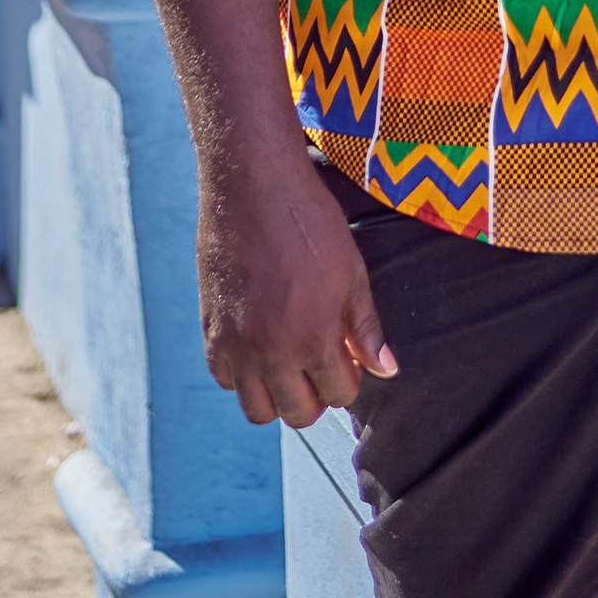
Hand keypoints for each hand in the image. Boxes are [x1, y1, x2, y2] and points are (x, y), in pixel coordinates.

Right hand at [198, 154, 397, 426]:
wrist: (253, 184)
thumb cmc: (310, 221)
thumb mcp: (352, 271)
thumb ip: (366, 327)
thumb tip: (387, 370)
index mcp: (314, 337)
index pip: (338, 395)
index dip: (350, 378)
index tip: (348, 356)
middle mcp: (272, 351)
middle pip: (298, 413)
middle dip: (317, 395)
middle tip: (321, 363)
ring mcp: (237, 343)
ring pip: (257, 409)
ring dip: (278, 395)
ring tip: (290, 362)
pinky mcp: (211, 329)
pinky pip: (224, 379)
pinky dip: (242, 374)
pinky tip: (259, 345)